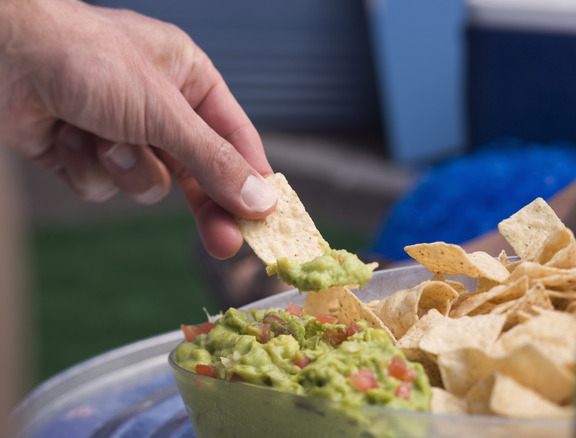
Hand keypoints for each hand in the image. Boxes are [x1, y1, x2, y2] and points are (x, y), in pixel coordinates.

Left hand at [0, 0, 276, 257]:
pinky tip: (68, 137)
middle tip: (226, 245)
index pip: (236, 139)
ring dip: (125, 169)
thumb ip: (214, 162)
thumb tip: (261, 202)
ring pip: (148, 183)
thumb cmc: (88, 60)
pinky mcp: (84, 154)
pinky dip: (87, 169)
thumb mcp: (164, 113)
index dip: (252, 179)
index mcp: (190, 80)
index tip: (267, 218)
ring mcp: (121, 132)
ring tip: (102, 140)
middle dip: (204, 205)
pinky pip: (105, 186)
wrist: (2, 55)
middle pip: (198, 172)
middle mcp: (160, 108)